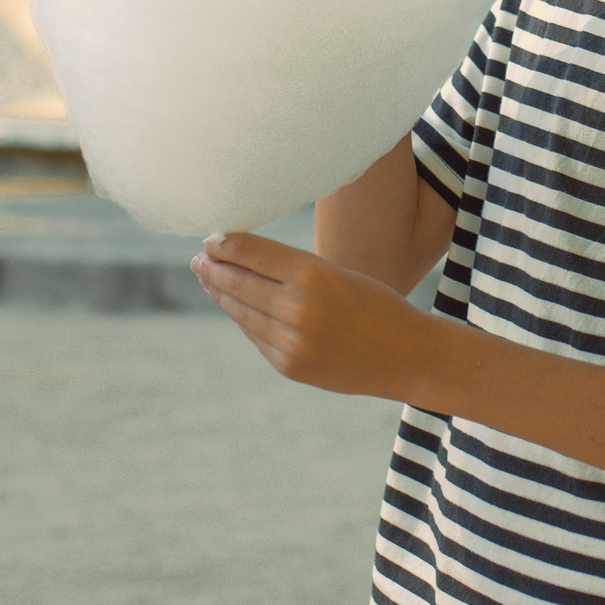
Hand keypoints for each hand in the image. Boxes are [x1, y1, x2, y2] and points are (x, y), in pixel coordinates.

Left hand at [192, 233, 438, 399]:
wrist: (406, 354)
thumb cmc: (373, 303)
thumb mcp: (337, 272)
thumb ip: (291, 267)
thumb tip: (238, 257)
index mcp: (311, 273)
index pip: (249, 251)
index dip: (223, 243)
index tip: (210, 238)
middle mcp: (296, 307)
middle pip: (237, 281)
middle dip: (213, 268)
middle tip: (198, 259)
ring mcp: (291, 341)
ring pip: (242, 311)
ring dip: (222, 295)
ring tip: (210, 280)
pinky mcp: (289, 366)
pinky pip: (257, 337)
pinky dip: (245, 320)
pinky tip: (238, 309)